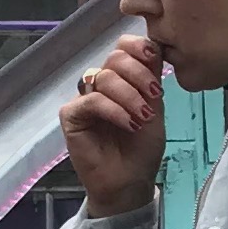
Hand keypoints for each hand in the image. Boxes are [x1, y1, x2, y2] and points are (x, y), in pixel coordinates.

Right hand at [61, 39, 166, 218]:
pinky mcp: (71, 116)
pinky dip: (114, 110)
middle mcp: (102, 85)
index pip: (123, 48)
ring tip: (143, 117)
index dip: (138, 47)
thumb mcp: (156, 108)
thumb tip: (154, 46)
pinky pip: (91, 100)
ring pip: (104, 77)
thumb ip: (152, 78)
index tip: (153, 57)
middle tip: (155, 95)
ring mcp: (85, 98)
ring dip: (129, 95)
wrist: (131, 181)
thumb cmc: (143, 149)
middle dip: (139, 74)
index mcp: (123, 79)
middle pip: (115, 58)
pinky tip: (129, 123)